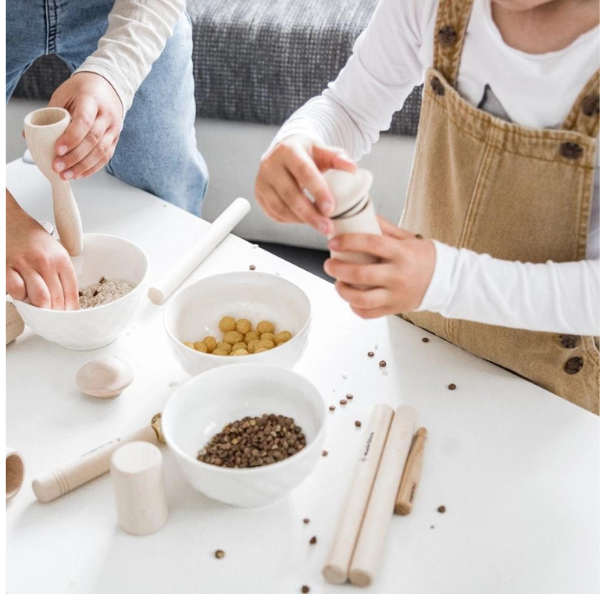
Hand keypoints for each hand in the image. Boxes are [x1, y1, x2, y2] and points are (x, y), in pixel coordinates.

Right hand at [6, 190, 78, 309]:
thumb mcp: (56, 252)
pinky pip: (17, 291)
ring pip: (40, 298)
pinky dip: (20, 298)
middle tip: (54, 320)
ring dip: (40, 309)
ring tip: (40, 311)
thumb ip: (61, 273)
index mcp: (61, 260)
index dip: (71, 310)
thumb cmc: (32, 238)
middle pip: (57, 298)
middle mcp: (46, 263)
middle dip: (56, 314)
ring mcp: (26, 265)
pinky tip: (22, 295)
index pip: (72, 292)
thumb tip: (67, 300)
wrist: (10, 220)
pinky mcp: (7, 267)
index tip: (70, 319)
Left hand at [48, 72, 122, 180]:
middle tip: (58, 167)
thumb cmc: (82, 90)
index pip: (84, 122)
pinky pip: (106, 157)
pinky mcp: (115, 139)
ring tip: (67, 175)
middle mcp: (107, 115)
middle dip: (74, 157)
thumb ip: (51, 112)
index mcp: (92, 100)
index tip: (57, 150)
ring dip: (83, 166)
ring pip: (101, 152)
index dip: (71, 138)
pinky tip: (79, 174)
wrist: (108, 87)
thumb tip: (29, 134)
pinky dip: (92, 168)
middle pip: (93, 140)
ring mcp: (114, 128)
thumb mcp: (64, 94)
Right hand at [255, 134, 357, 234]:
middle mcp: (270, 165)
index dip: (318, 192)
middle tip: (327, 227)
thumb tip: (352, 168)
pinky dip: (290, 220)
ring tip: (318, 225)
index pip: (304, 172)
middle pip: (290, 194)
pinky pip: (274, 213)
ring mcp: (262, 180)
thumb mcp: (322, 150)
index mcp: (289, 150)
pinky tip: (303, 220)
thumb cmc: (306, 153)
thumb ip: (338, 158)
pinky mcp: (259, 193)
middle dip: (310, 214)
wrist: (284, 152)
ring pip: (280, 207)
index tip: (330, 209)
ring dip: (301, 220)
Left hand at [324, 216, 435, 318]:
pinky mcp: (395, 309)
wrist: (447, 281)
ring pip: (362, 298)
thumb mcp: (407, 237)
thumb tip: (359, 214)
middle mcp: (398, 274)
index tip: (333, 242)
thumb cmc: (423, 256)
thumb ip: (384, 227)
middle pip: (361, 274)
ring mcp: (396, 294)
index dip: (348, 242)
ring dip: (343, 291)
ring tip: (338, 283)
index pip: (371, 244)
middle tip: (329, 264)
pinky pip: (369, 313)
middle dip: (338, 269)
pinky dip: (355, 306)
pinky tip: (351, 298)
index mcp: (401, 252)